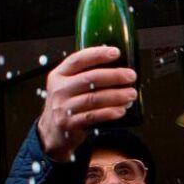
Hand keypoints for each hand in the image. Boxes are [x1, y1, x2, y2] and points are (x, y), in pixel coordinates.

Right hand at [36, 46, 138, 160]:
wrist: (52, 131)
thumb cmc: (68, 103)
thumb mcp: (68, 85)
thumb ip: (86, 75)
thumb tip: (119, 68)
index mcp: (59, 74)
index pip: (78, 59)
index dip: (98, 54)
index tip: (116, 52)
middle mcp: (59, 89)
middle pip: (90, 78)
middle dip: (114, 76)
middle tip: (131, 76)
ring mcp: (63, 107)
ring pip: (94, 98)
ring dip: (116, 95)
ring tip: (131, 94)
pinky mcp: (69, 123)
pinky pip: (93, 116)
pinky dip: (109, 112)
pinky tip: (121, 110)